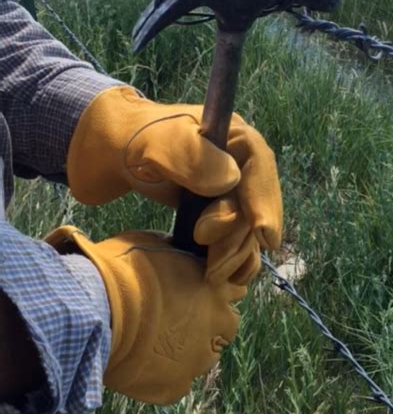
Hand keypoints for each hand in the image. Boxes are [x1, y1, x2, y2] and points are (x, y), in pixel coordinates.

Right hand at [47, 226, 246, 404]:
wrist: (96, 310)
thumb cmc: (123, 269)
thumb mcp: (155, 244)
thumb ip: (177, 252)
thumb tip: (177, 248)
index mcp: (216, 287)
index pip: (234, 290)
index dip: (214, 291)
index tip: (195, 291)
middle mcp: (217, 324)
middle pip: (226, 325)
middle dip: (208, 321)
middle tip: (176, 317)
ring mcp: (198, 359)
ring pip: (203, 357)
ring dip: (188, 349)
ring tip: (155, 340)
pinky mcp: (174, 387)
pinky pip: (176, 383)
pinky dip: (163, 375)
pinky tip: (141, 361)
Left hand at [67, 86, 282, 274]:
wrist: (107, 153)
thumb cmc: (130, 141)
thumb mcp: (156, 144)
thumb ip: (191, 158)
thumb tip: (232, 180)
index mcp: (232, 135)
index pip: (260, 166)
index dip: (265, 201)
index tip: (264, 235)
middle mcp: (239, 162)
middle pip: (255, 203)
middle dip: (239, 236)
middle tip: (213, 262)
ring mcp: (230, 188)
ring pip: (249, 226)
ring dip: (235, 253)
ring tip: (211, 273)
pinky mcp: (218, 211)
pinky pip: (238, 237)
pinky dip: (237, 259)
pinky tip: (228, 277)